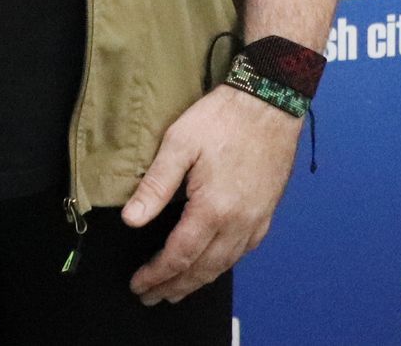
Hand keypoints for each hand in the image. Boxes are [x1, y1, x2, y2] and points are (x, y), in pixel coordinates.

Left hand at [122, 84, 302, 303]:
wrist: (269, 103)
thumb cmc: (221, 119)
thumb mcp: (179, 144)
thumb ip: (155, 185)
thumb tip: (131, 219)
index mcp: (213, 209)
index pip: (180, 255)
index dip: (157, 273)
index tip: (139, 284)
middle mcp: (238, 223)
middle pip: (203, 269)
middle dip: (174, 286)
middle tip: (152, 296)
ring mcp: (256, 220)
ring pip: (224, 264)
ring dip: (198, 281)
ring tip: (176, 290)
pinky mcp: (266, 213)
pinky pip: (243, 251)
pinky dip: (222, 265)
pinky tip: (212, 265)